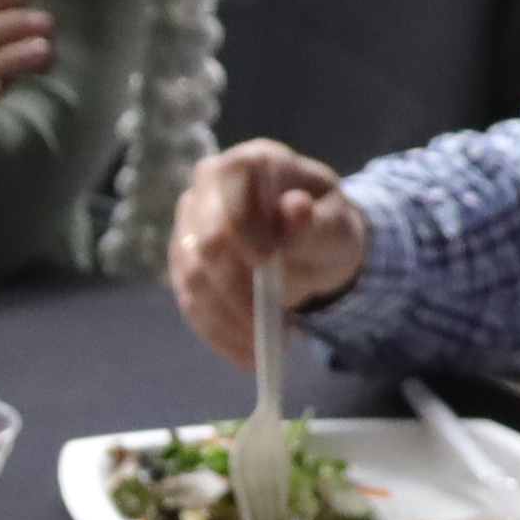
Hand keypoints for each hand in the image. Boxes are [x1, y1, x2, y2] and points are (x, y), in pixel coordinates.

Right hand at [166, 142, 368, 365]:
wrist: (312, 247)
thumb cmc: (325, 227)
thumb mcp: (336, 225)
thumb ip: (314, 222)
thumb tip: (294, 209)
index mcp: (249, 164)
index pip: (231, 183)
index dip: (244, 224)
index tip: (268, 264)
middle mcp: (207, 189)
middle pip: (206, 240)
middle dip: (239, 289)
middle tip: (274, 324)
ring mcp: (188, 228)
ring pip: (193, 280)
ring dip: (231, 321)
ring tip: (270, 345)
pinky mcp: (183, 267)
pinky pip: (191, 306)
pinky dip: (220, 336)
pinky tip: (248, 355)